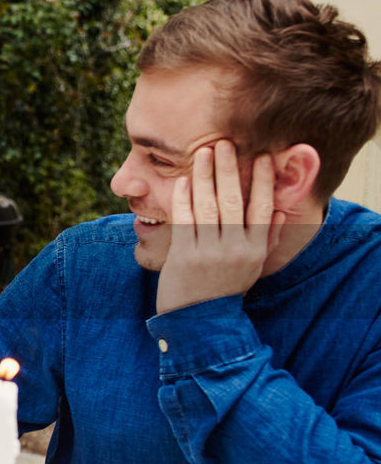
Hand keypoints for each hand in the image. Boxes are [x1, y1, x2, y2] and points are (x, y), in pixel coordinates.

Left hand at [156, 141, 284, 313]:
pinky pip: (185, 220)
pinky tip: (185, 180)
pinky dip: (184, 198)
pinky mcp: (185, 255)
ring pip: (208, 206)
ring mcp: (209, 252)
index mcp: (255, 250)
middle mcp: (235, 249)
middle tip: (226, 143)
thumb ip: (267, 239)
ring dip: (206, 176)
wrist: (199, 321)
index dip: (263, 180)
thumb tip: (280, 210)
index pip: (262, 207)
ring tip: (204, 152)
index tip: (263, 156)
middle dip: (230, 169)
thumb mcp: (253, 267)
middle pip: (233, 201)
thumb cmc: (226, 288)